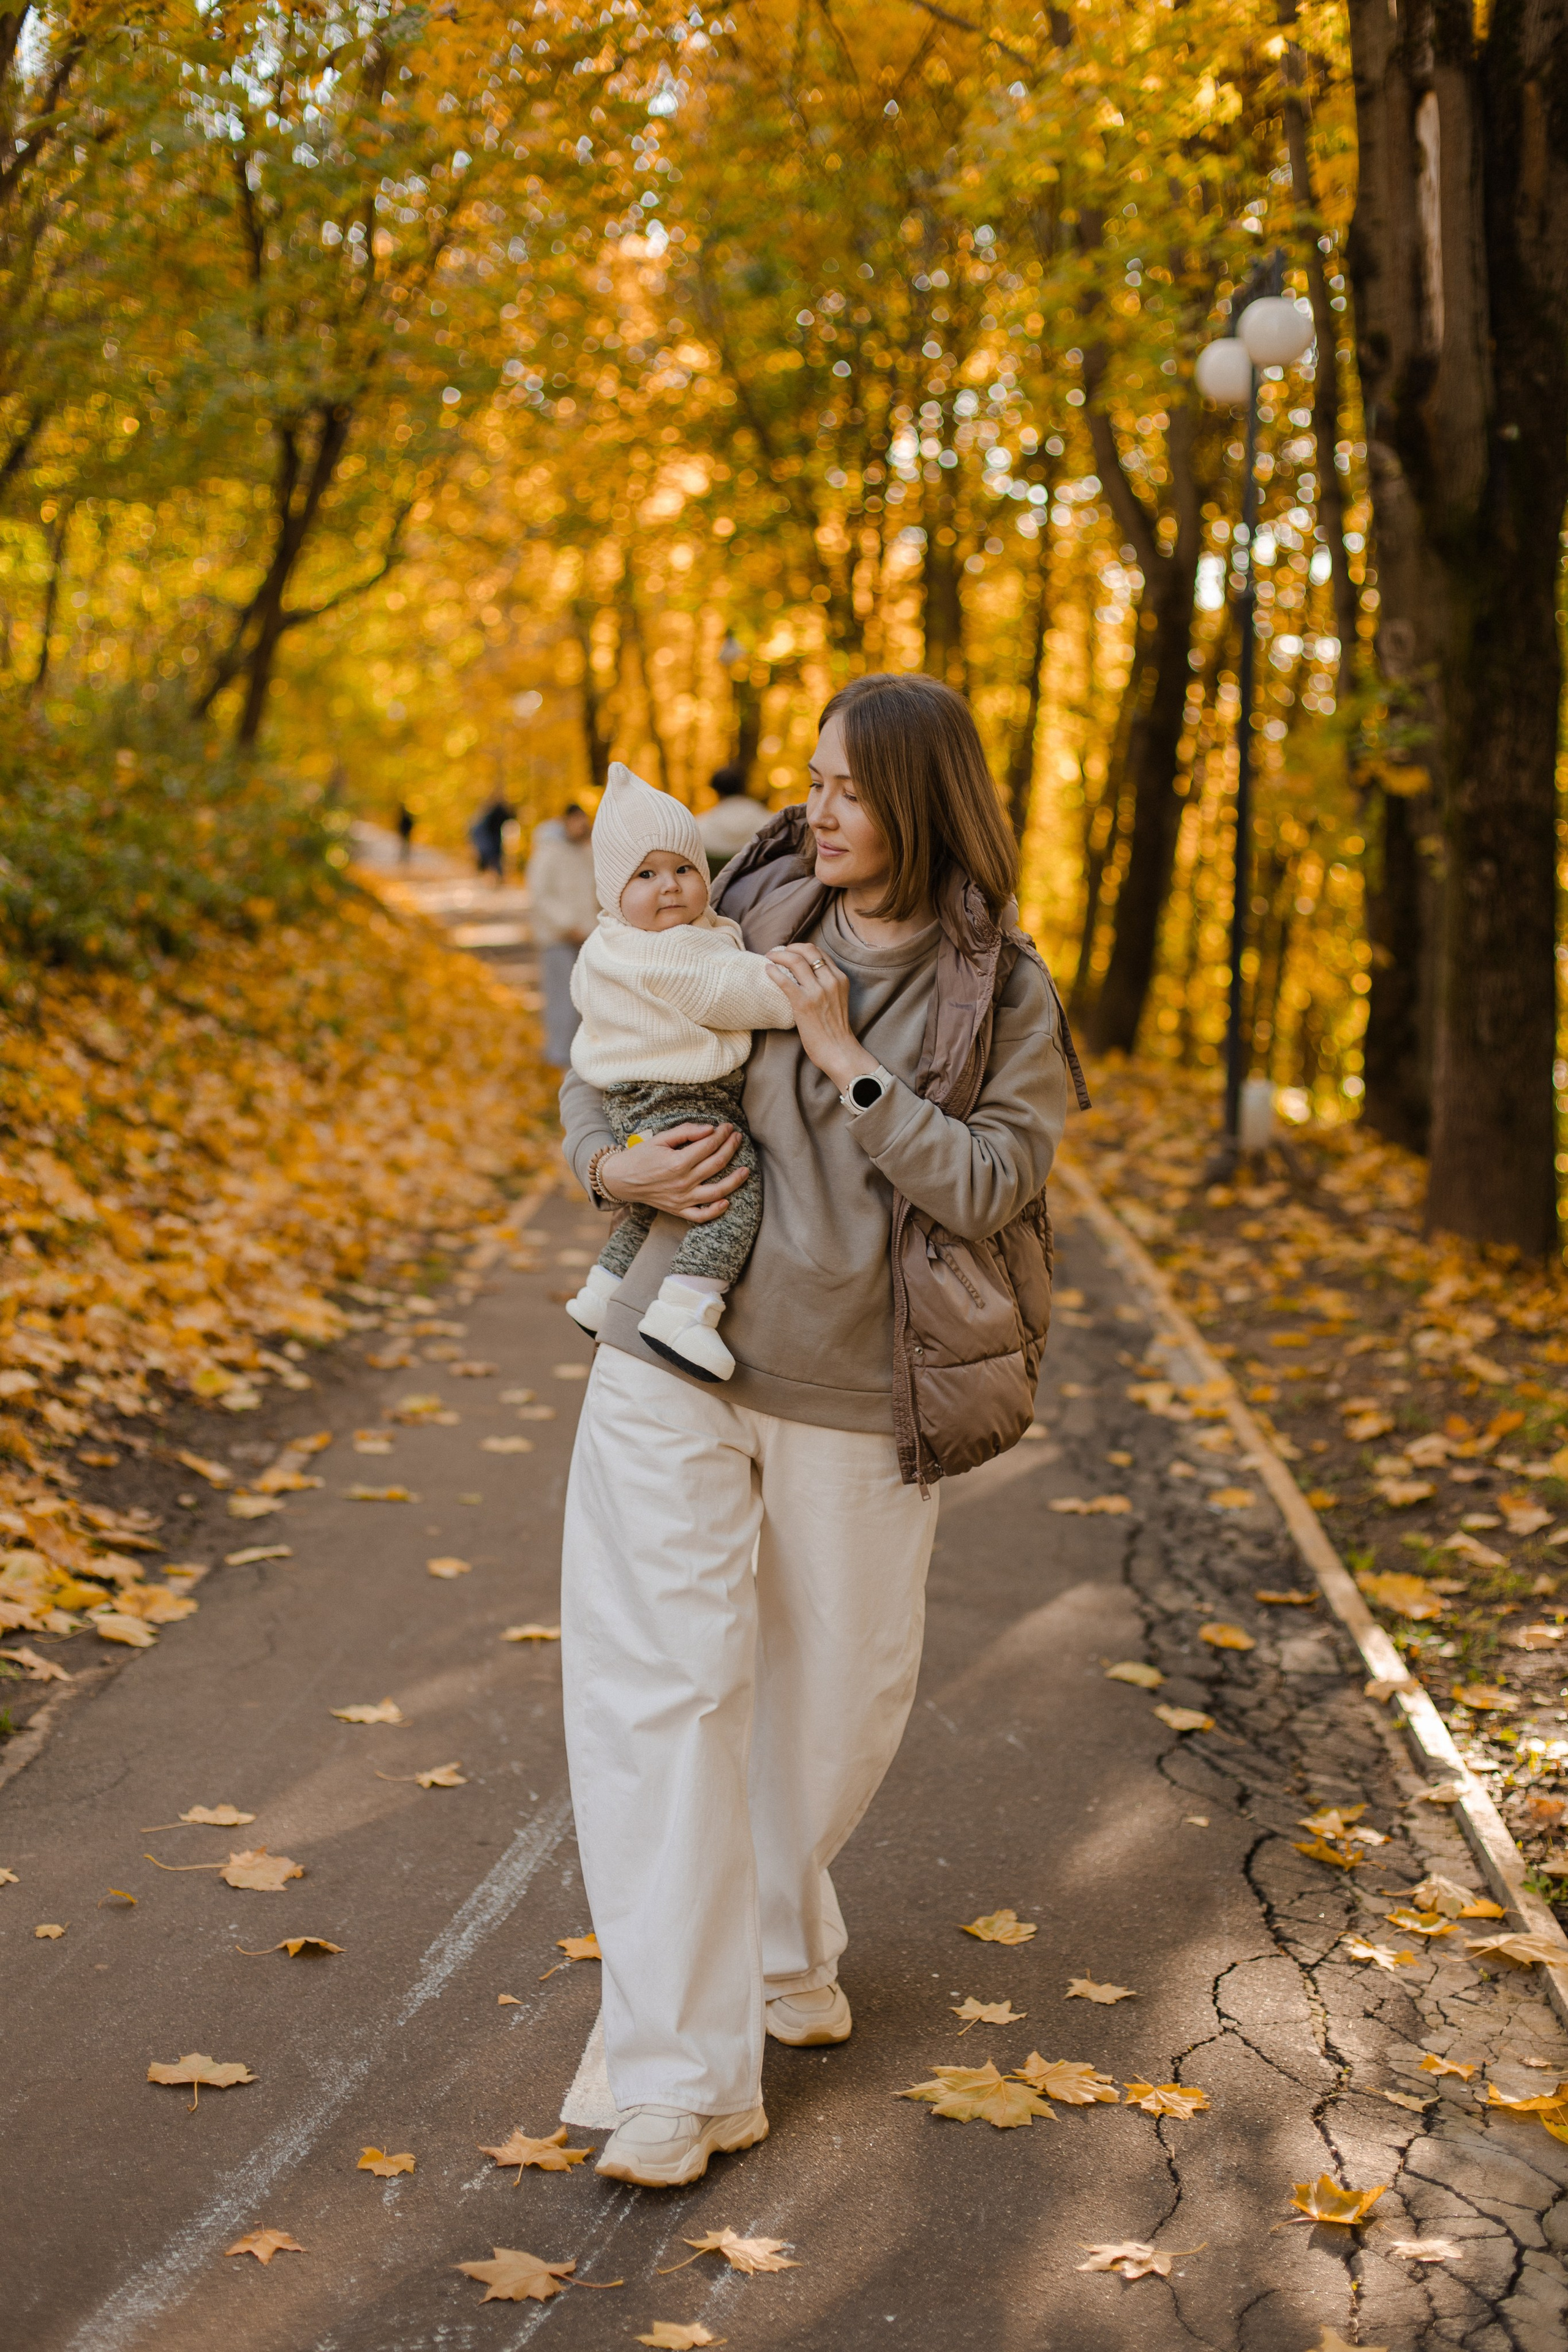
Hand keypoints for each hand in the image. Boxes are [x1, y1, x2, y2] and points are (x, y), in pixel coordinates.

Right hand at [597, 1121, 747, 1223]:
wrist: (621, 1179)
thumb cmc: (641, 1156)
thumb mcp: (660, 1138)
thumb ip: (686, 1132)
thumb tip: (710, 1129)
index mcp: (677, 1163)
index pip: (709, 1146)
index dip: (722, 1135)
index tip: (728, 1127)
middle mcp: (682, 1182)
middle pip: (716, 1164)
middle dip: (730, 1149)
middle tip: (737, 1138)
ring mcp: (682, 1199)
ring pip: (716, 1191)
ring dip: (734, 1180)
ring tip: (746, 1170)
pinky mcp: (679, 1210)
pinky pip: (701, 1215)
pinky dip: (716, 1211)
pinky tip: (727, 1201)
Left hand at [764, 945, 877, 1092]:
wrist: (839, 1050)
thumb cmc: (835, 1029)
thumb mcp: (837, 999)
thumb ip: (827, 985)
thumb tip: (806, 976)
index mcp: (839, 978)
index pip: (819, 952)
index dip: (801, 948)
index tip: (790, 951)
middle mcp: (830, 981)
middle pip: (807, 950)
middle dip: (789, 947)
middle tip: (777, 952)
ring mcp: (817, 991)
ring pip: (795, 960)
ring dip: (779, 955)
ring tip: (770, 958)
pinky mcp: (803, 1003)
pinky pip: (785, 980)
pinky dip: (774, 971)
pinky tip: (767, 970)